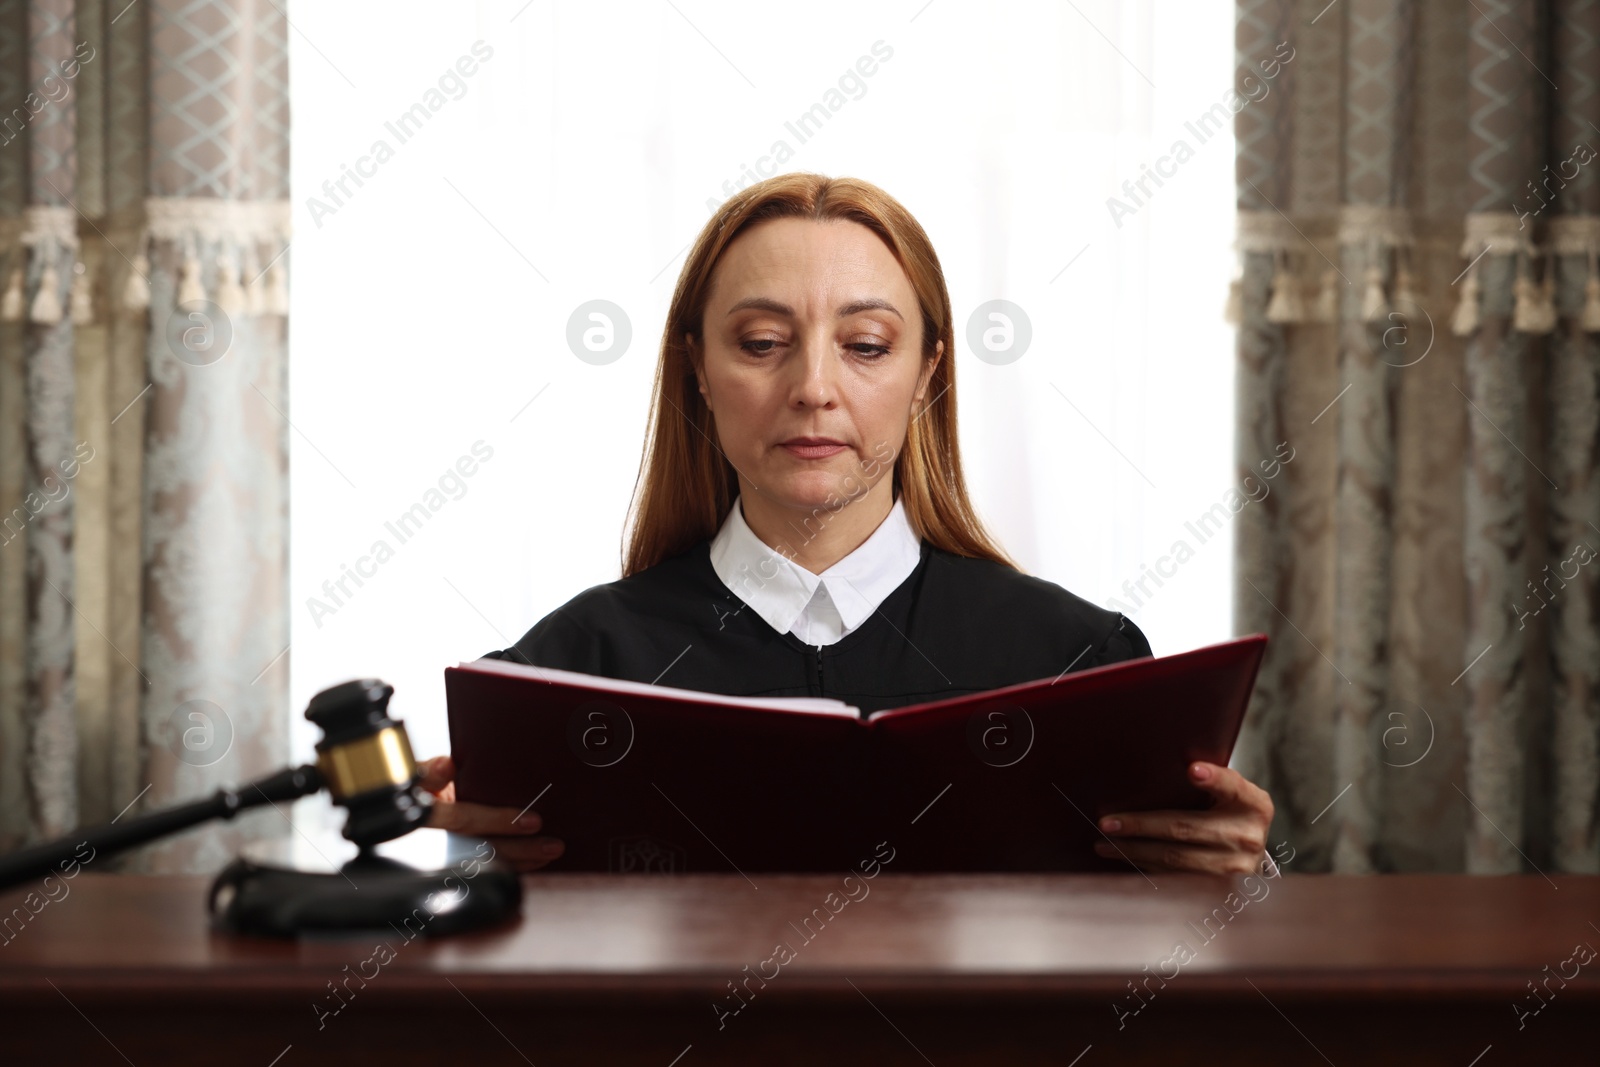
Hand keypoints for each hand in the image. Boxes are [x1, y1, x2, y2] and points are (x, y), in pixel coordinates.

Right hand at [417, 755, 564, 870]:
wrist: (401, 812)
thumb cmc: (415, 790)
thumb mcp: (414, 777)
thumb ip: (430, 772)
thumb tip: (446, 765)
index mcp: (425, 817)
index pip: (464, 819)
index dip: (498, 821)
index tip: (533, 821)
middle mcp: (434, 842)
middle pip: (481, 850)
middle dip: (519, 850)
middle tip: (552, 845)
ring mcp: (443, 858)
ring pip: (484, 866)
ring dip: (520, 862)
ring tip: (548, 853)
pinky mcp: (454, 866)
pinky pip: (484, 871)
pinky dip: (510, 868)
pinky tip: (533, 864)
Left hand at [1093, 761, 1272, 874]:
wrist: (1250, 855)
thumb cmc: (1228, 814)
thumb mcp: (1230, 795)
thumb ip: (1208, 782)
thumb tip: (1153, 769)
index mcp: (1253, 804)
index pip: (1232, 786)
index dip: (1213, 779)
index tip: (1192, 770)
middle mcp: (1248, 836)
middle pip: (1185, 828)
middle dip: (1141, 825)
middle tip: (1107, 823)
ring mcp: (1235, 868)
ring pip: (1174, 858)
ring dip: (1135, 851)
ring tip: (1104, 844)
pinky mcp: (1219, 890)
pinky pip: (1174, 877)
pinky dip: (1146, 867)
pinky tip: (1124, 859)